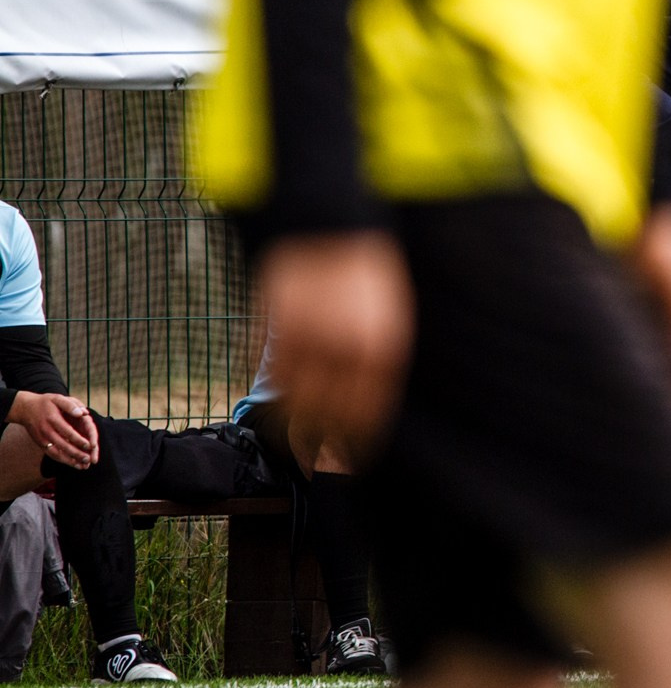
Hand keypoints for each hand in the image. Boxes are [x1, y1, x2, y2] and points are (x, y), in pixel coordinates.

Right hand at [6, 391, 98, 468]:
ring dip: (69, 461)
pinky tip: (72, 464)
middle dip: (76, 454)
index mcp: (53, 419)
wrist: (25, 409)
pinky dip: (61, 460)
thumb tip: (83, 413)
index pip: (68, 432)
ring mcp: (42, 439)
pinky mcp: (40, 444)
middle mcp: (47, 431)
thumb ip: (71, 405)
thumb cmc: (45, 403)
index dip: (79, 440)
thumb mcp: (58, 398)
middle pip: (63, 445)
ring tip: (82, 466)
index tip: (90, 446)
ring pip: (56, 453)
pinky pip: (51, 454)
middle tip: (88, 460)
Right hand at [258, 231, 414, 455]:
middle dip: (319, 444)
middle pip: (326, 416)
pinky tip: (278, 399)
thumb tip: (360, 415)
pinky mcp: (276, 323)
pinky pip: (268, 369)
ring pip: (291, 399)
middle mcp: (344, 348)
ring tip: (293, 439)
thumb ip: (372, 367)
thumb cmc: (364, 276)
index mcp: (380, 349)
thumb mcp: (384, 322)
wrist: (331, 225)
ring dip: (290, 424)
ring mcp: (308, 335)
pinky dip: (272, 387)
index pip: (366, 416)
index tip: (347, 462)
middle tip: (314, 462)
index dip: (354, 445)